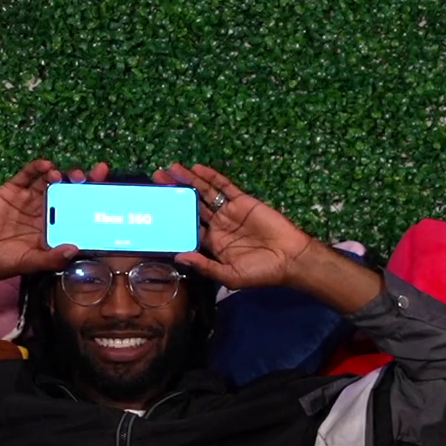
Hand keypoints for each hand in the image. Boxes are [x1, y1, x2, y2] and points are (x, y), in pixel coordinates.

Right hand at [0, 159, 79, 286]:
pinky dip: (37, 167)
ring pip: (49, 180)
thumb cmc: (5, 261)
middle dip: (79, 181)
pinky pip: (27, 174)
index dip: (90, 197)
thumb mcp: (31, 262)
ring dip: (59, 174)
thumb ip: (52, 258)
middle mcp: (44, 210)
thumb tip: (73, 249)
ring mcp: (29, 198)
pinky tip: (45, 165)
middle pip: (67, 190)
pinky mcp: (13, 189)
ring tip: (62, 175)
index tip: (104, 188)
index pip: (77, 208)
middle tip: (87, 177)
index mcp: (54, 226)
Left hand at [158, 163, 320, 289]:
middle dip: (174, 192)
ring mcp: (229, 212)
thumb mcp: (229, 276)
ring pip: (204, 193)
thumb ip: (204, 266)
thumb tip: (178, 257)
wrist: (290, 259)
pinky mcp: (242, 201)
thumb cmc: (261, 272)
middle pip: (191, 205)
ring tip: (170, 169)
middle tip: (156, 179)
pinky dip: (210, 177)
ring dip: (188, 181)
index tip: (156, 207)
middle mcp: (217, 226)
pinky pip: (223, 187)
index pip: (186, 227)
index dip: (171, 217)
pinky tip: (196, 169)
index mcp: (211, 245)